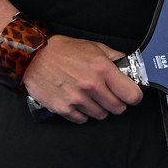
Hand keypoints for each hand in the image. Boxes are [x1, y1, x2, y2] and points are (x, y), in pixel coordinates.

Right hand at [20, 35, 143, 121]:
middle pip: (118, 108)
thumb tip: (130, 65)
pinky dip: (82, 113)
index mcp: (102, 68)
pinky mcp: (63, 108)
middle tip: (108, 95)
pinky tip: (77, 101)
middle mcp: (91, 85)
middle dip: (117, 103)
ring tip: (90, 96)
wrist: (33, 57)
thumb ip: (115, 57)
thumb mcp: (94, 47)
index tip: (130, 95)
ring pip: (101, 115)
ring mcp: (77, 99)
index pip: (131, 94)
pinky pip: (82, 120)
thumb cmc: (64, 50)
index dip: (133, 96)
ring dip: (99, 108)